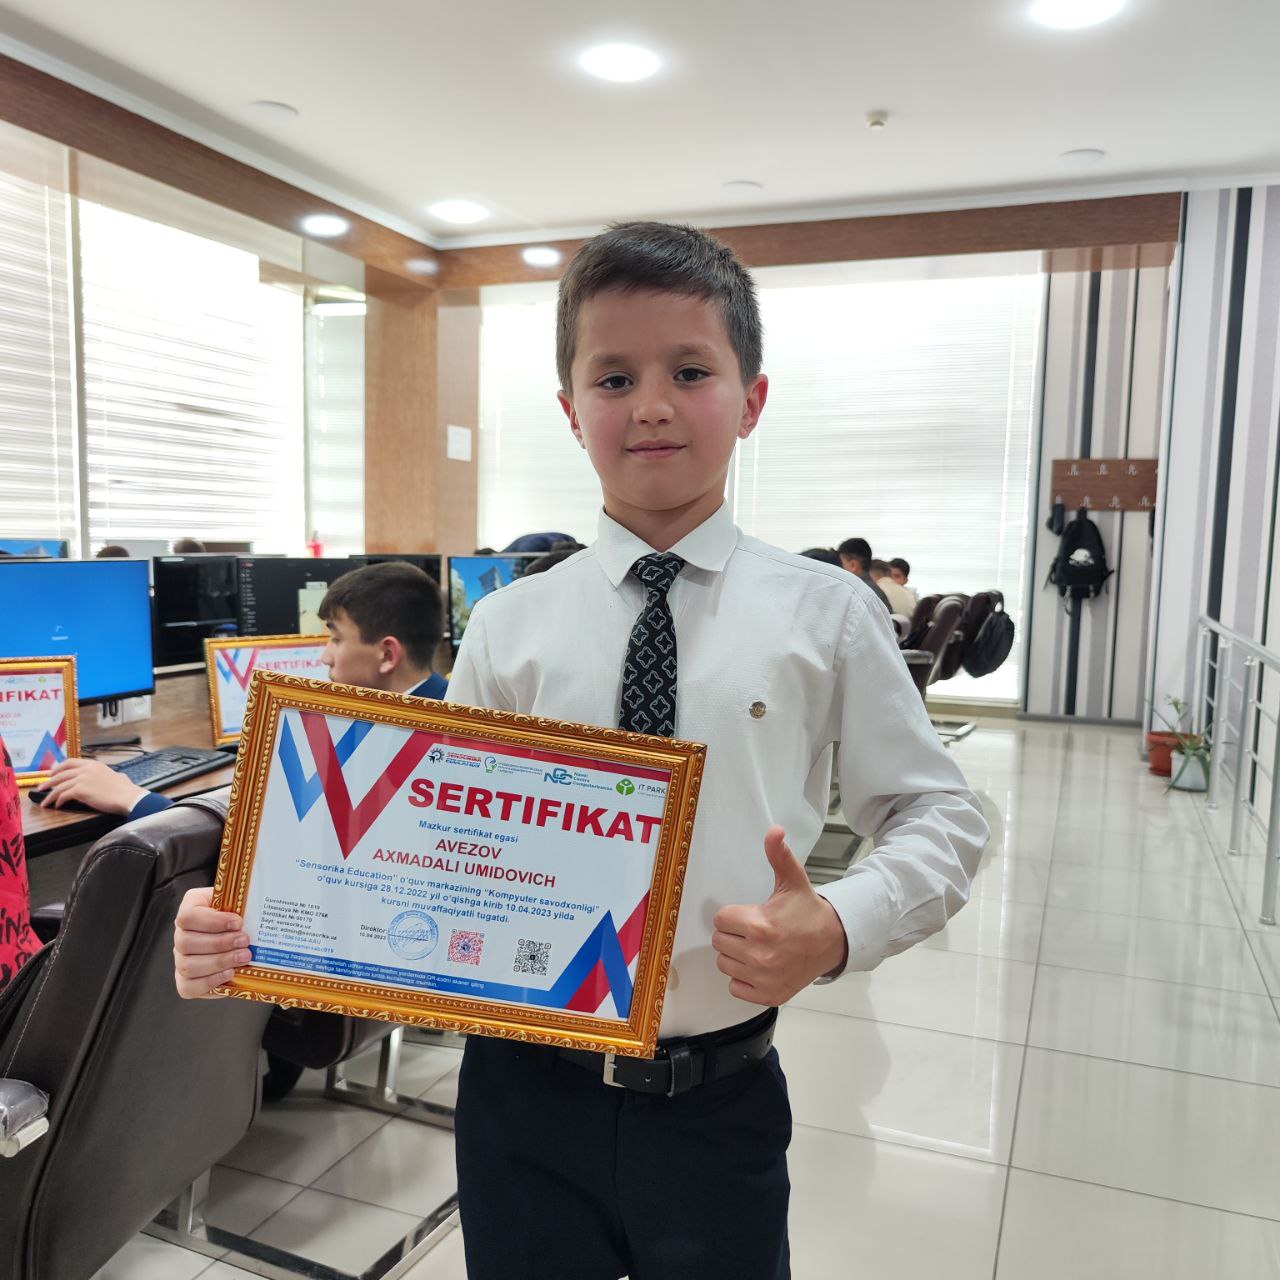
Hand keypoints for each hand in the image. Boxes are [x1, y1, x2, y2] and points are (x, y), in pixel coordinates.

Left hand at [41, 757, 148, 814]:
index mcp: (94, 764)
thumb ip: (113, 775)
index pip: (70, 762)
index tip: (52, 773)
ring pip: (59, 786)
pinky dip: (58, 801)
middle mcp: (86, 769)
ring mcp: (82, 779)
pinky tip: (57, 806)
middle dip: (49, 781)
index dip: (58, 768)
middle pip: (61, 774)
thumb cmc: (125, 789)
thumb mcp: (118, 776)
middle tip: (42, 787)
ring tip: (45, 801)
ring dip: (50, 794)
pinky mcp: (80, 790)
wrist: (127, 796)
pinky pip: (63, 795)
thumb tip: (118, 777)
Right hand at [173, 887, 250, 998]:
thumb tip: (262, 909)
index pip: (188, 916)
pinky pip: (188, 987)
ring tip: (243, 957)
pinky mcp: (186, 981)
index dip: (212, 921)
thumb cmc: (242, 915)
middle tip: (245, 942)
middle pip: (186, 942)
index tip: (238, 922)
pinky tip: (230, 973)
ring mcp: (181, 959)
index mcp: (191, 908)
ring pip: (188, 965)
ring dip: (219, 962)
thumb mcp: (241, 902)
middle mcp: (181, 935)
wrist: (241, 934)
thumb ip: (242, 902)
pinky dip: (210, 982)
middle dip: (220, 943)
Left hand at [712, 826, 848, 1006]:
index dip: (733, 915)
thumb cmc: (807, 912)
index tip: (749, 915)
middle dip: (733, 934)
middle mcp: (759, 954)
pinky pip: (735, 988)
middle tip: (754, 930)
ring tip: (758, 947)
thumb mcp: (793, 880)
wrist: (833, 943)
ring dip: (736, 956)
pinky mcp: (768, 995)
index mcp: (760, 925)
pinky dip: (744, 979)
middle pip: (720, 942)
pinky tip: (760, 967)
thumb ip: (778, 855)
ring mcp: (763, 978)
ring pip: (725, 965)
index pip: (720, 920)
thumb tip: (775, 830)